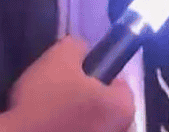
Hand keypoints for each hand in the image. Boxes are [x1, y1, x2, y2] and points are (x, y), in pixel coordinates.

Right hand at [7, 37, 134, 131]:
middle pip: (109, 109)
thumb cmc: (45, 99)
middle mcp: (121, 131)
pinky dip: (71, 130)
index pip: (120, 84)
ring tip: (54, 112)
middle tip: (65, 92)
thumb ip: (77, 46)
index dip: (99, 74)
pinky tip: (51, 126)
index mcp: (123, 109)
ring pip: (96, 126)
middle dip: (93, 100)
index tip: (77, 74)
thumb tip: (83, 49)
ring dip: (81, 120)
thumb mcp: (59, 57)